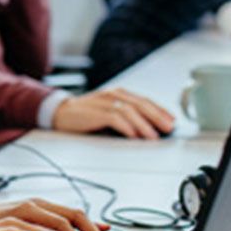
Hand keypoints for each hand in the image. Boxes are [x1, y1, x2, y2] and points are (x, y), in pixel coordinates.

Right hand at [53, 88, 173, 138]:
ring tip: (153, 136)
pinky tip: (133, 135)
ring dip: (144, 124)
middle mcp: (112, 95)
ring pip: (129, 110)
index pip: (144, 100)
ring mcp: (102, 102)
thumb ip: (125, 116)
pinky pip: (114, 117)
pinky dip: (126, 126)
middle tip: (169, 128)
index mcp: (117, 94)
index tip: (172, 122)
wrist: (58, 112)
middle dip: (157, 116)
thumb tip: (149, 128)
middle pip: (140, 104)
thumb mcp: (108, 112)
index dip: (160, 110)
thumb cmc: (85, 115)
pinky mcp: (94, 112)